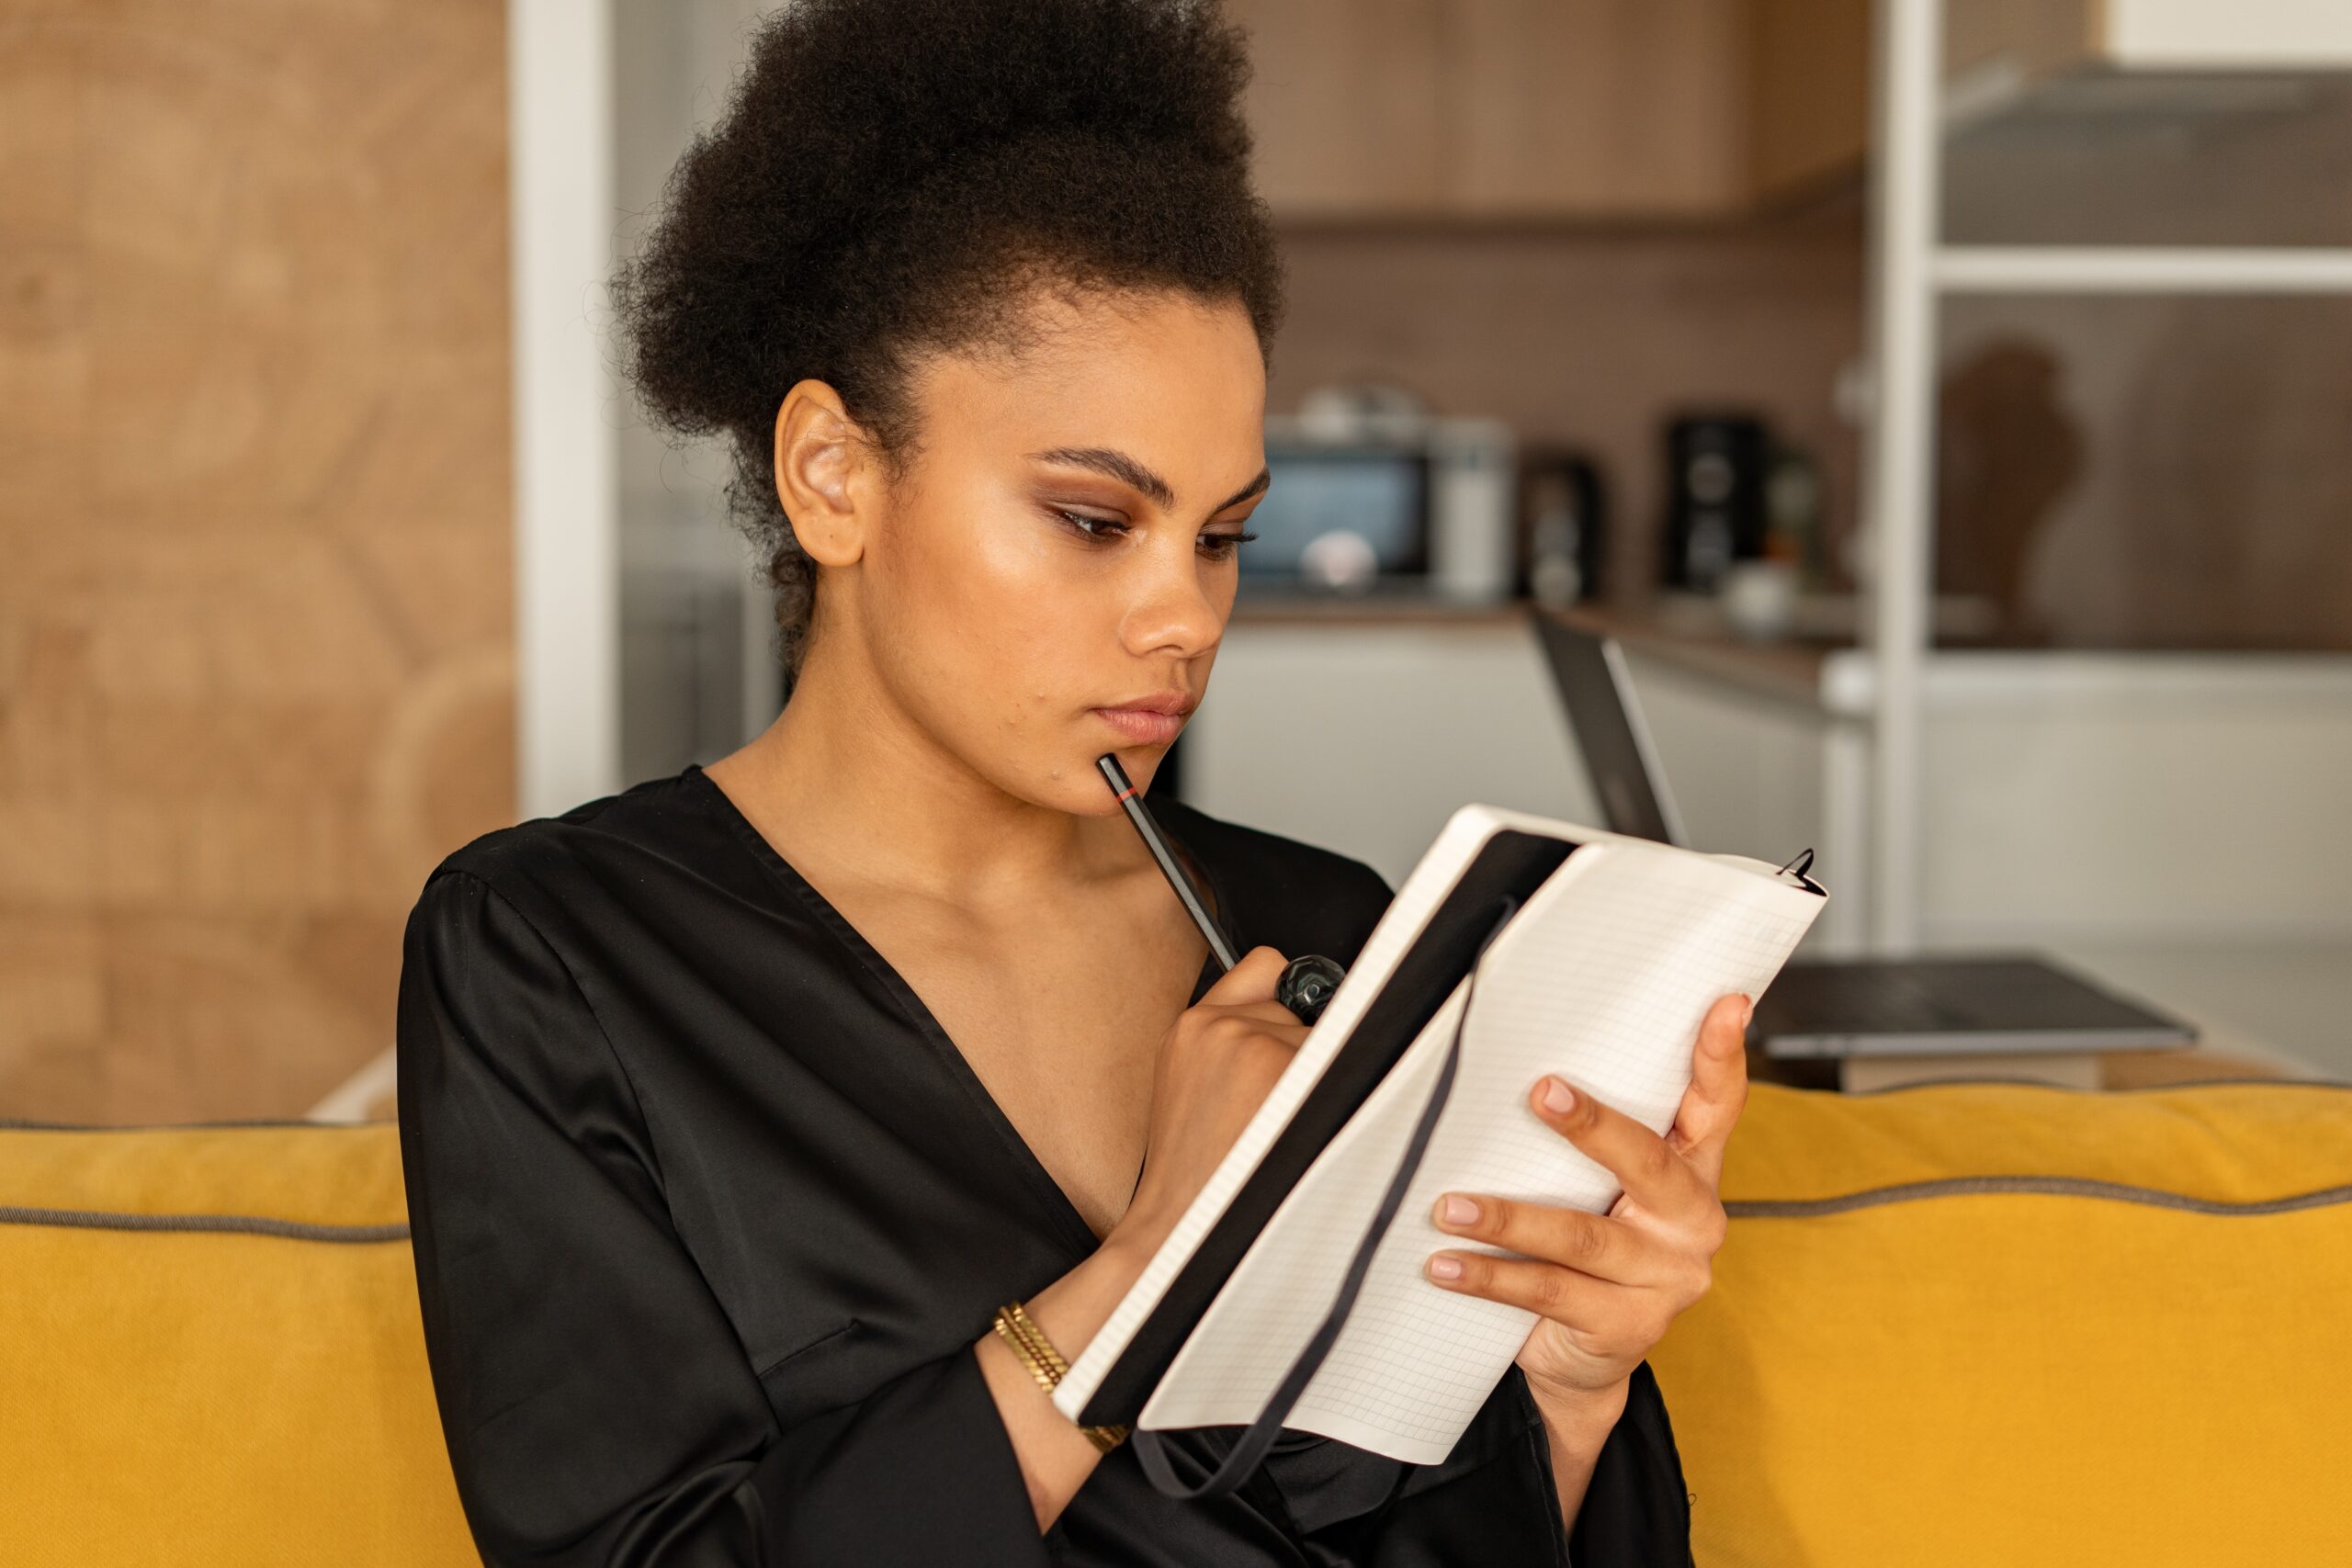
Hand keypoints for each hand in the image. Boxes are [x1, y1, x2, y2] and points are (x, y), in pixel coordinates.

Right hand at [1106, 946, 1309, 1262]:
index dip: (1289, 998)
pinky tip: (1304, 1132)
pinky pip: (1342, 1064)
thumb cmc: (1196, 1172)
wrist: (1178, 1229)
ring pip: (1327, 1040)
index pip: (1266, 968)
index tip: (1301, 1020)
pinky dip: (1336, 1098)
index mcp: (1192, 1026)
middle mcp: (1221, 1025)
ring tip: (1286, 1128)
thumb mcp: (1192, 1086)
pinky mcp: (1285, 1070)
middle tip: (1280, 1106)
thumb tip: (1298, 1013)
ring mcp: (1255, 1044)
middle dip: (1303, 1051)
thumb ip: (1231, 1039)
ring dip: (1319, 1081)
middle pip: (1305, 1008)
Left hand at [1420, 991, 1753, 1409]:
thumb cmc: (1586, 1252)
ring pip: (1582, 1235)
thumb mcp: (1602, 1190)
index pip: (1717, 1105)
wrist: (1581, 1359)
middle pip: (1647, 1162)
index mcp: (1692, 1171)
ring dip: (1508, 1217)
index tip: (1728, 1004)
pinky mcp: (1627, 1324)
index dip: (1723, 1055)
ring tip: (1450, 1205)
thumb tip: (1525, 1069)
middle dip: (1592, 1124)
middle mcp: (1692, 1220)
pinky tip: (1446, 1264)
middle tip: (1541, 1090)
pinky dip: (1489, 1276)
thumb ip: (1592, 1141)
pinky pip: (1549, 1291)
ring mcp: (1665, 1277)